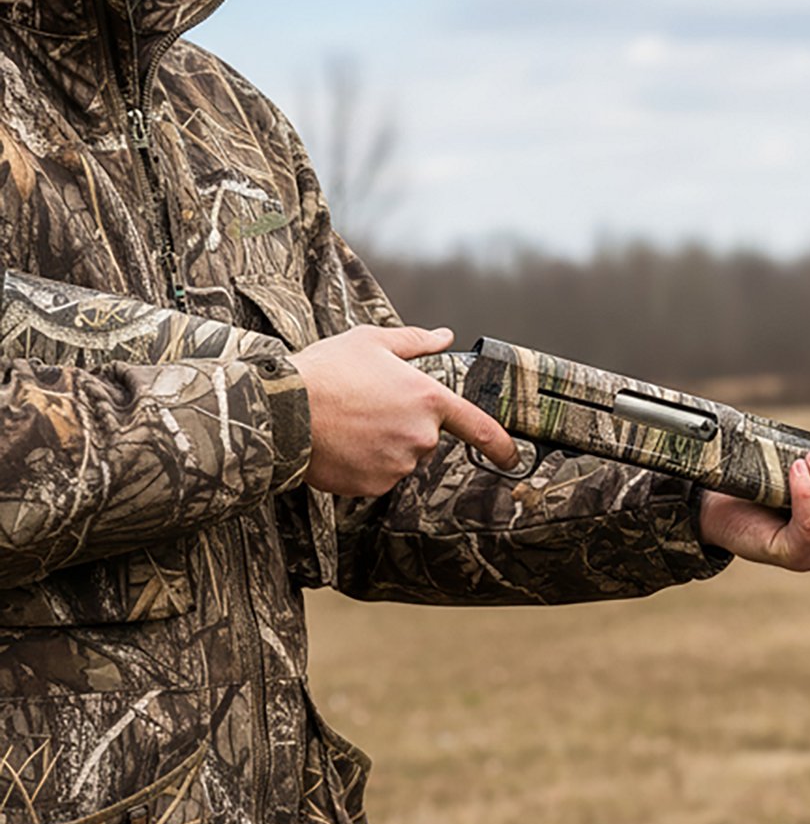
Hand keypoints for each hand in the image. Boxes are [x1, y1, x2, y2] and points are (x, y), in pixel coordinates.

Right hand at [288, 325, 518, 495]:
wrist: (282, 411)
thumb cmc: (325, 371)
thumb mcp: (371, 342)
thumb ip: (415, 342)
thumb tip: (444, 336)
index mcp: (428, 399)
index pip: (479, 427)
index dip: (501, 446)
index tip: (513, 457)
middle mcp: (421, 436)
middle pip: (425, 439)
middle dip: (403, 426)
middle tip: (366, 407)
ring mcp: (399, 465)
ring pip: (400, 458)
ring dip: (382, 445)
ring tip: (348, 423)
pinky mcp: (374, 486)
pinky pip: (377, 477)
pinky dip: (362, 464)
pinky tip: (340, 445)